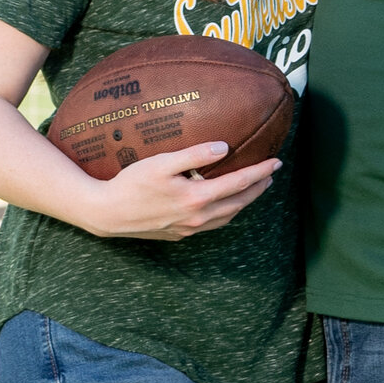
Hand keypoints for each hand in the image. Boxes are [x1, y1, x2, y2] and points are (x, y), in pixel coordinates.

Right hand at [84, 141, 281, 243]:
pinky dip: (225, 214)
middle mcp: (197, 217)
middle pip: (238, 203)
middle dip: (258, 188)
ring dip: (244, 203)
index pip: (238, 183)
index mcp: (197, 198)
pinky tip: (222, 206)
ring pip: (227, 218)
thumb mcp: (162, 163)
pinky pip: (212, 225)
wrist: (107, 213)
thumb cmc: (132, 184)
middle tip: (271, 175)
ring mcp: (189, 229)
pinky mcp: (179, 235)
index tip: (276, 162)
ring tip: (253, 189)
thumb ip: (195, 155)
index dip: (260, 172)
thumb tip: (224, 147)